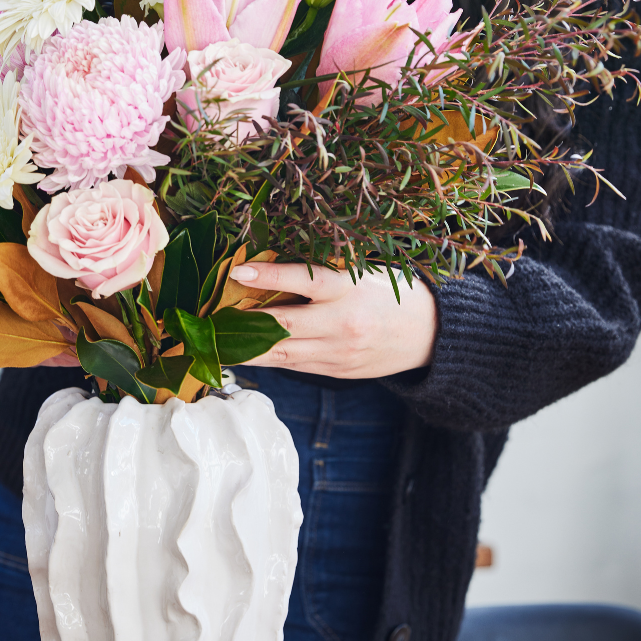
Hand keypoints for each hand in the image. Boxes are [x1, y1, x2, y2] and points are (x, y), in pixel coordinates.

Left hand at [230, 262, 437, 378]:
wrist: (431, 334)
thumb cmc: (392, 292)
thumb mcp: (363, 272)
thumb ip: (324, 274)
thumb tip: (272, 269)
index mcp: (350, 289)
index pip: (304, 280)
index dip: (269, 276)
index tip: (238, 271)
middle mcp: (342, 323)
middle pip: (282, 325)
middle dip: (242, 322)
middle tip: (209, 316)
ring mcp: (338, 352)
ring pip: (281, 353)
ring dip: (245, 348)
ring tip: (215, 340)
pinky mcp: (336, 371)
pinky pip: (294, 365)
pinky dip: (268, 358)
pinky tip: (244, 352)